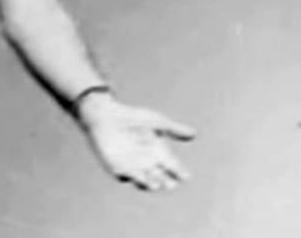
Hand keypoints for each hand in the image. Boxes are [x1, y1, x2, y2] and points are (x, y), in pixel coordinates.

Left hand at [78, 95, 195, 191]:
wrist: (106, 115)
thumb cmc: (132, 116)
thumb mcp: (156, 121)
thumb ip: (173, 128)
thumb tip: (194, 134)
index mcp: (159, 151)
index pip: (173, 166)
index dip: (179, 171)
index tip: (186, 176)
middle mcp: (148, 161)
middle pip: (161, 177)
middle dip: (166, 181)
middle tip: (171, 183)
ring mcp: (133, 165)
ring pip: (146, 180)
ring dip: (151, 184)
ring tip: (157, 184)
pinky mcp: (118, 167)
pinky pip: (127, 177)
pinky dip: (133, 179)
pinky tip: (138, 178)